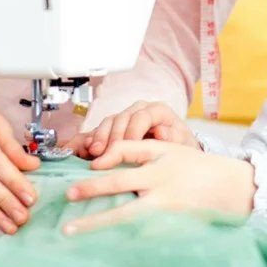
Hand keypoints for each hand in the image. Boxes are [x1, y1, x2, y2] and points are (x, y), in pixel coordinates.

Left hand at [62, 141, 255, 234]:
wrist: (231, 188)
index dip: (104, 159)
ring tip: (70, 230)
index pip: (126, 153)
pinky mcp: (169, 226)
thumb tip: (100, 163)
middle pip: (119, 184)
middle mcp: (160, 182)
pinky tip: (98, 249)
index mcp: (160, 160)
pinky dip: (117, 241)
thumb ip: (137, 151)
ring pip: (124, 215)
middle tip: (68, 195)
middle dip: (92, 190)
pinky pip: (138, 235)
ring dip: (95, 223)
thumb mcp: (169, 150)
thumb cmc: (195, 167)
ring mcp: (165, 207)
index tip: (86, 170)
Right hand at [75, 101, 200, 158]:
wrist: (176, 155)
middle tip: (107, 153)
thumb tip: (162, 133)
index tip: (129, 146)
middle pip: (122, 118)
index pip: (142, 116)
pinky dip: (89, 139)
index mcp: (157, 111)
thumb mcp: (182, 144)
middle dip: (113, 136)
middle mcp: (139, 111)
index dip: (134, 130)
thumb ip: (174, 138)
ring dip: (99, 137)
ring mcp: (124, 118)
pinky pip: (98, 130)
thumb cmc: (178, 148)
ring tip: (95, 152)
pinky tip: (83, 148)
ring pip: (108, 122)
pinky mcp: (113, 129)